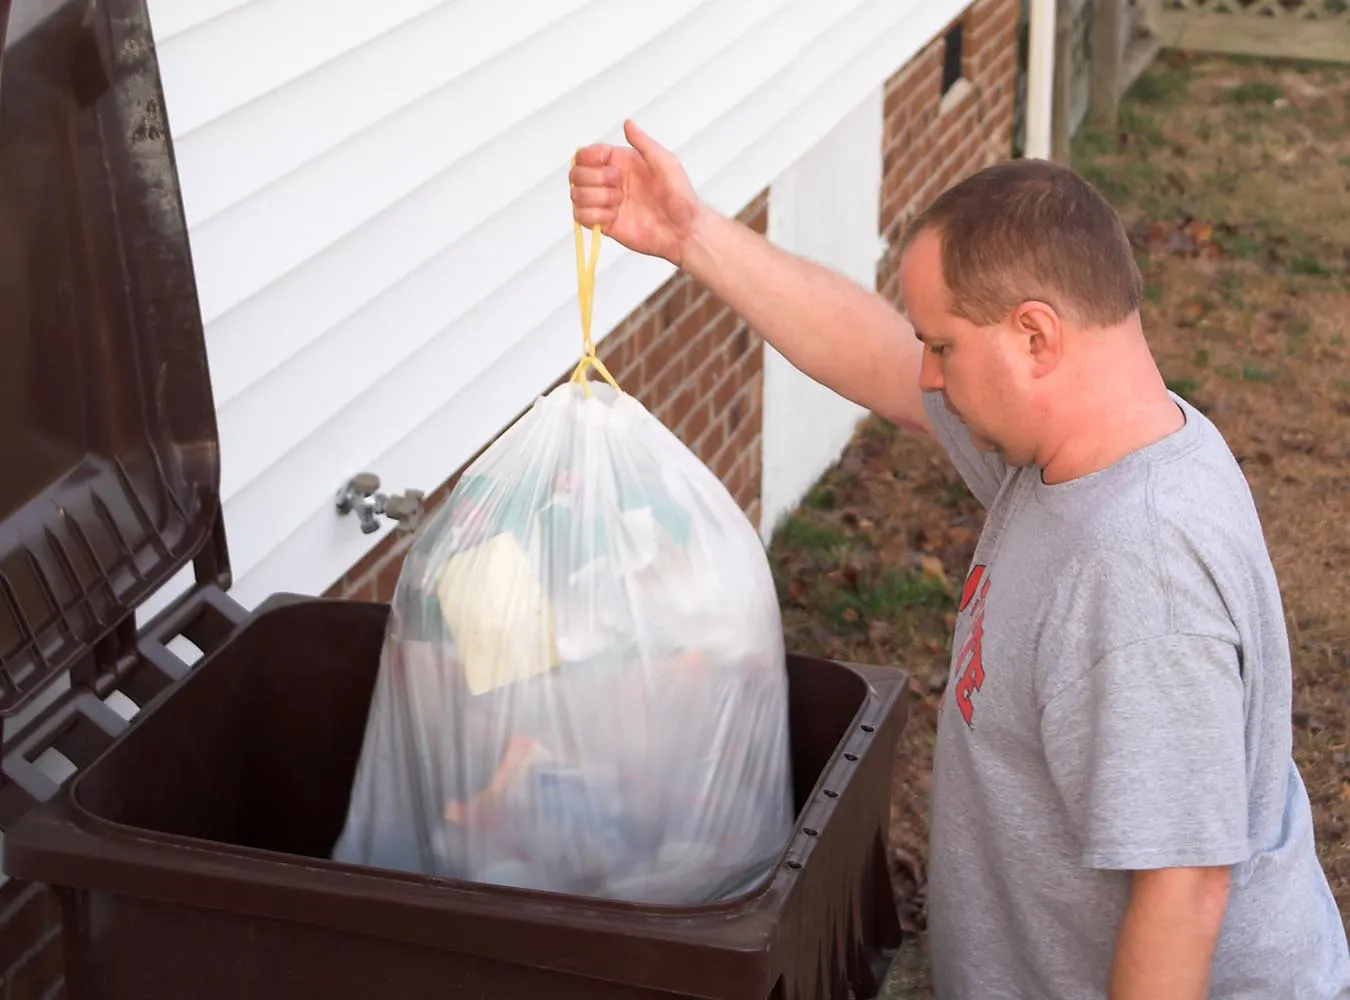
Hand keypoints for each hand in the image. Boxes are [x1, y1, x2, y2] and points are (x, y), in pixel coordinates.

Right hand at [569, 120, 701, 266]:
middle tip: (618, 185)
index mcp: (620, 162)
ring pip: (576, 194)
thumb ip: (643, 143)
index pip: (586, 153)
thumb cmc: (680, 196)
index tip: (605, 163)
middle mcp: (609, 181)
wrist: (683, 230)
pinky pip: (580, 217)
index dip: (588, 157)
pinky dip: (593, 216)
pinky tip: (612, 216)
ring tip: (618, 203)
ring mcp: (605, 202)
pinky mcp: (604, 223)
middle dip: (593, 178)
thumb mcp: (666, 162)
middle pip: (576, 173)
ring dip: (595, 198)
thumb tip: (628, 123)